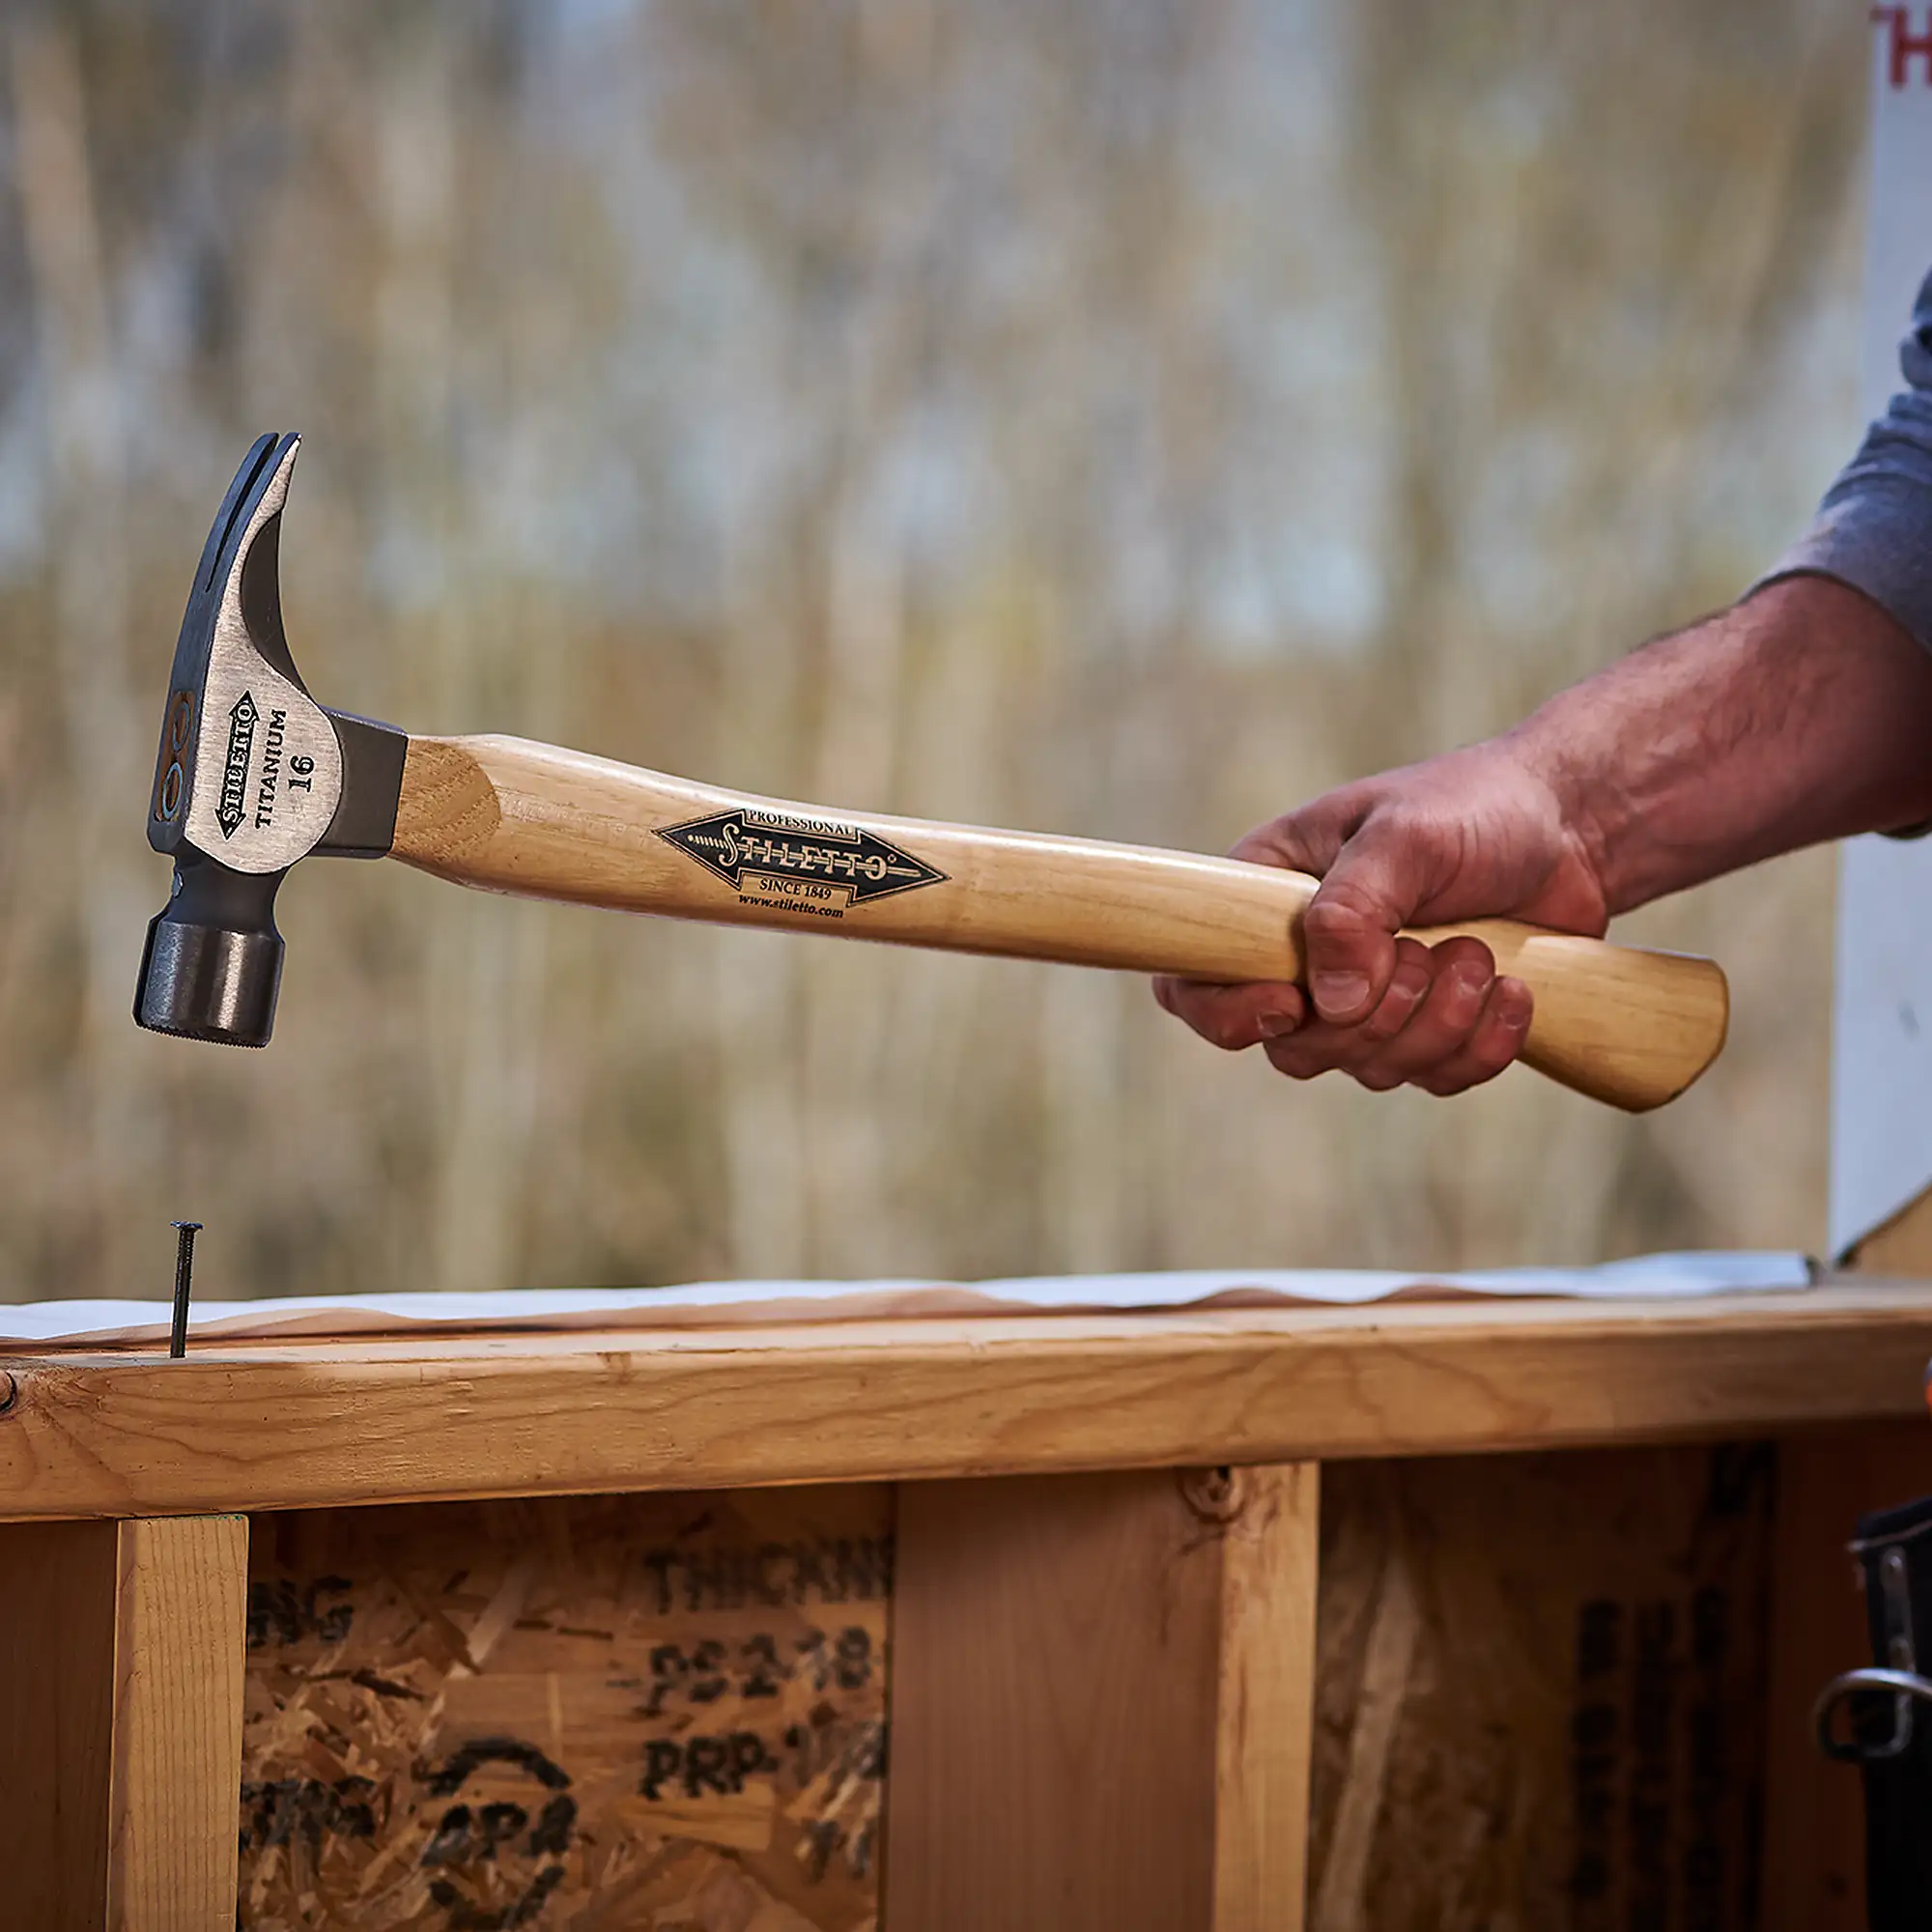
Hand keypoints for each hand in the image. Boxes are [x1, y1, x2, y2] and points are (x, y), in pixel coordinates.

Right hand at [1154, 737, 1610, 1094]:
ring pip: (1370, 1069)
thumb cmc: (1472, 807)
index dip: (1226, 1013)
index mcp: (1265, 900)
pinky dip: (1481, 1047)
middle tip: (1427, 951)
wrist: (1569, 826)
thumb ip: (1353, 911)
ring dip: (1437, 1023)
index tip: (1292, 1004)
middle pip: (1295, 1047)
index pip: (1195, 982)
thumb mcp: (1404, 835)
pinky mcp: (1430, 1030)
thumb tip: (1331, 1004)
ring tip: (1478, 954)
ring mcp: (1367, 1001)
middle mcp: (1304, 959)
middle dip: (1375, 1017)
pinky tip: (1514, 992)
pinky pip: (1435, 1079)